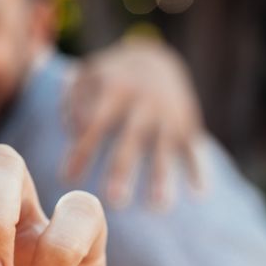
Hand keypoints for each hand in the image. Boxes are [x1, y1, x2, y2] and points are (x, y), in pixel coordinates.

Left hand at [64, 36, 205, 209]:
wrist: (154, 58)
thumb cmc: (108, 76)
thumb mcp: (86, 76)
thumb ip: (71, 99)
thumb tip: (73, 130)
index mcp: (114, 90)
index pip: (94, 125)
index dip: (82, 151)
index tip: (67, 179)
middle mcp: (143, 103)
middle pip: (131, 140)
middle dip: (123, 170)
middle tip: (114, 201)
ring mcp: (168, 114)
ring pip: (164, 149)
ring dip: (162, 177)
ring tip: (158, 206)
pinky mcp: (187, 122)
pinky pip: (193, 147)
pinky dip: (198, 168)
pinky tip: (198, 193)